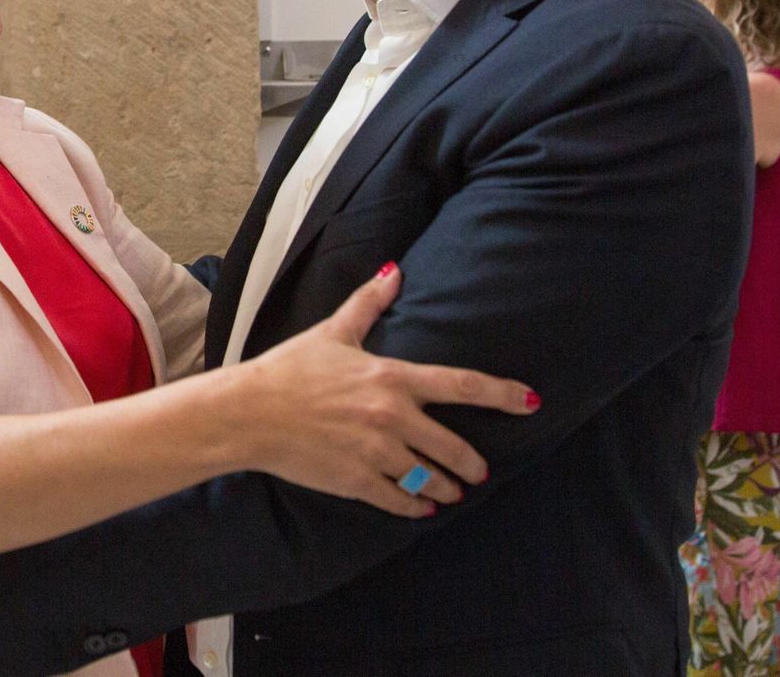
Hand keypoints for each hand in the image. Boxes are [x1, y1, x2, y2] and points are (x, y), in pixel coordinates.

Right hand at [235, 263, 538, 516]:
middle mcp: (391, 416)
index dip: (501, 394)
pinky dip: (414, 509)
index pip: (461, 385)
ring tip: (452, 493)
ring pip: (429, 480)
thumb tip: (395, 271)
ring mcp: (376, 453)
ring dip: (445, 488)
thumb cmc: (290, 369)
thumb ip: (369, 305)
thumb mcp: (333, 333)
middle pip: (453, 446)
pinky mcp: (356, 482)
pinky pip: (399, 503)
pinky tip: (420, 509)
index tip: (531, 402)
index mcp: (391, 377)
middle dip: (471, 463)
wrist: (248, 412)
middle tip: (479, 471)